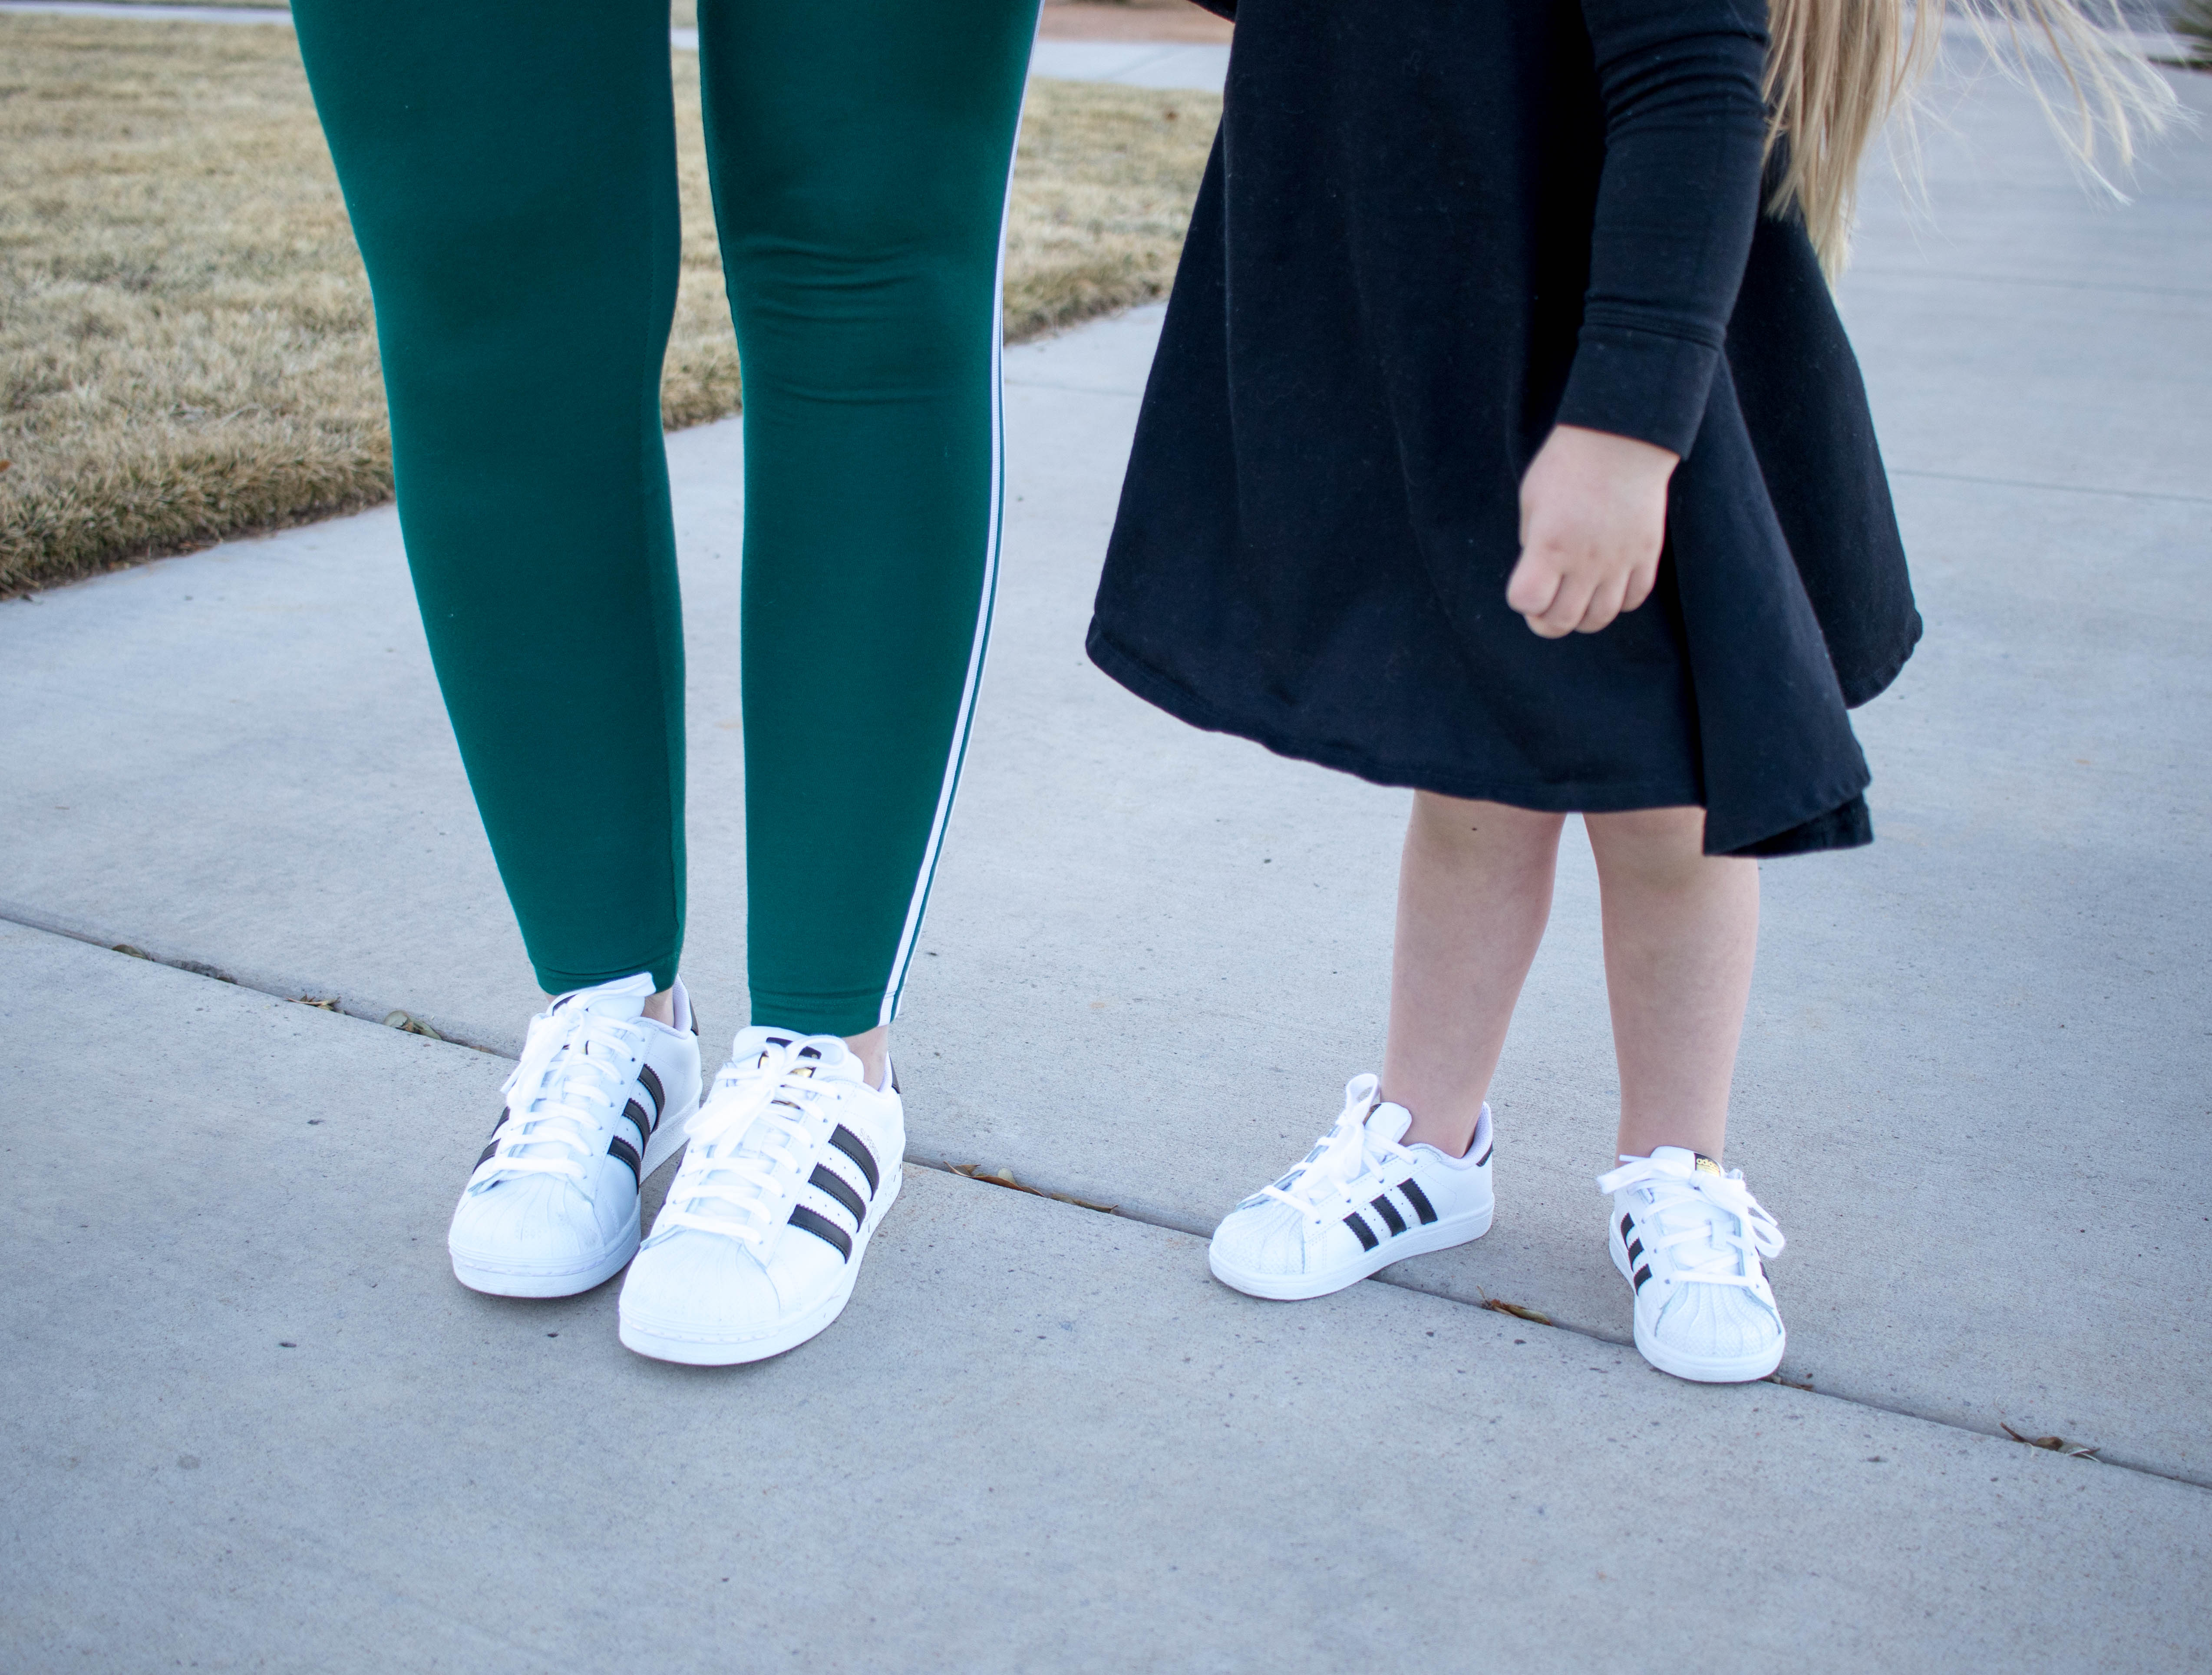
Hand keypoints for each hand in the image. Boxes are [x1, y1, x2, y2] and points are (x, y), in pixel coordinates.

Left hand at [1506, 425, 1678, 638]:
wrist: (1621, 438)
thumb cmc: (1568, 464)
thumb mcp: (1532, 501)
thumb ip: (1533, 544)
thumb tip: (1540, 577)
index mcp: (1549, 545)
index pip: (1527, 601)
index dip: (1523, 600)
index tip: (1526, 584)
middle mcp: (1585, 559)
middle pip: (1563, 620)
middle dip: (1547, 621)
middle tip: (1546, 605)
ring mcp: (1619, 560)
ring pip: (1601, 617)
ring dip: (1582, 617)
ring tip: (1576, 599)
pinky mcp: (1647, 554)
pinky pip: (1634, 599)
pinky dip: (1617, 602)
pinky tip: (1607, 586)